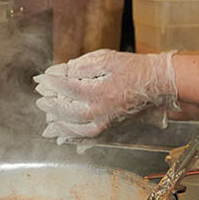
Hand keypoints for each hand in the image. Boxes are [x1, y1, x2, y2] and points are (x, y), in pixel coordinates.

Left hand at [33, 49, 178, 141]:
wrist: (159, 85)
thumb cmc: (136, 69)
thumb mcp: (108, 59)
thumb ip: (82, 66)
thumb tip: (60, 72)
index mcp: (100, 92)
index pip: (66, 88)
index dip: (50, 83)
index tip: (40, 79)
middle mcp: (101, 112)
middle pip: (67, 113)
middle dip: (50, 106)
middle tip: (40, 100)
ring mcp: (106, 124)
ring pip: (75, 130)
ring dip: (59, 127)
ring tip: (48, 124)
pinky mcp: (111, 129)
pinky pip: (88, 139)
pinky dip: (74, 140)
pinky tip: (64, 140)